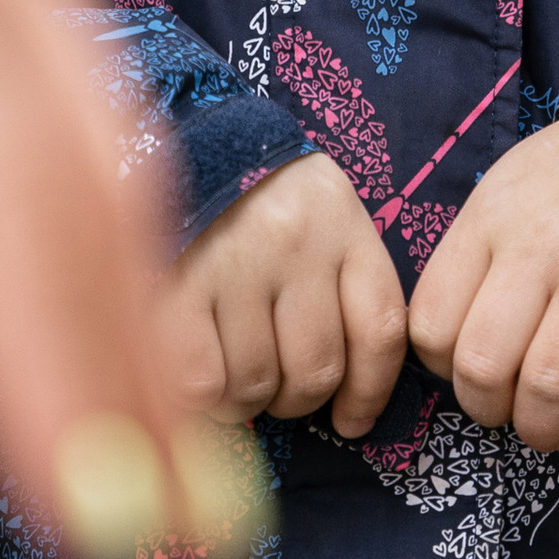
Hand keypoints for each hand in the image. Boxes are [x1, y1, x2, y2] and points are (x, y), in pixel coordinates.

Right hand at [162, 148, 407, 441]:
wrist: (181, 136)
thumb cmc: (258, 196)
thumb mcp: (318, 218)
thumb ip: (335, 288)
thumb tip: (340, 401)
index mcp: (344, 227)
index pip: (380, 332)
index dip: (370, 393)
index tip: (351, 422)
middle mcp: (297, 244)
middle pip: (317, 370)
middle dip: (297, 401)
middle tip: (274, 392)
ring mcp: (237, 263)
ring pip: (259, 382)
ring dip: (246, 402)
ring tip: (232, 380)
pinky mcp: (177, 282)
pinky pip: (203, 379)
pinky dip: (204, 396)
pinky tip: (200, 375)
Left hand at [408, 88, 558, 456]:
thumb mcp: (501, 196)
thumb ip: (471, 264)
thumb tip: (444, 353)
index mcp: (488, 222)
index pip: (430, 326)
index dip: (440, 371)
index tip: (466, 375)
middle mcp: (540, 245)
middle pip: (483, 364)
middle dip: (487, 412)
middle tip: (505, 415)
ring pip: (550, 381)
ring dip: (542, 429)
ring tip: (548, 431)